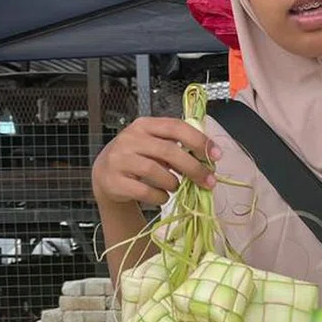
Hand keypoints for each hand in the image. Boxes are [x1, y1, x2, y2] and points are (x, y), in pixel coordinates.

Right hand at [92, 116, 220, 206]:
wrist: (105, 174)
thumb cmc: (137, 157)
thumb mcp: (154, 145)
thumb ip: (177, 146)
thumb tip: (209, 159)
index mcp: (145, 125)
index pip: (176, 127)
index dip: (198, 140)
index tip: (216, 155)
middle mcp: (130, 138)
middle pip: (169, 151)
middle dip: (193, 168)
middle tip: (208, 181)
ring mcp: (120, 159)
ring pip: (155, 171)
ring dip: (173, 183)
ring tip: (176, 186)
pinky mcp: (114, 181)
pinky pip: (144, 191)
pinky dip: (159, 196)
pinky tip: (163, 196)